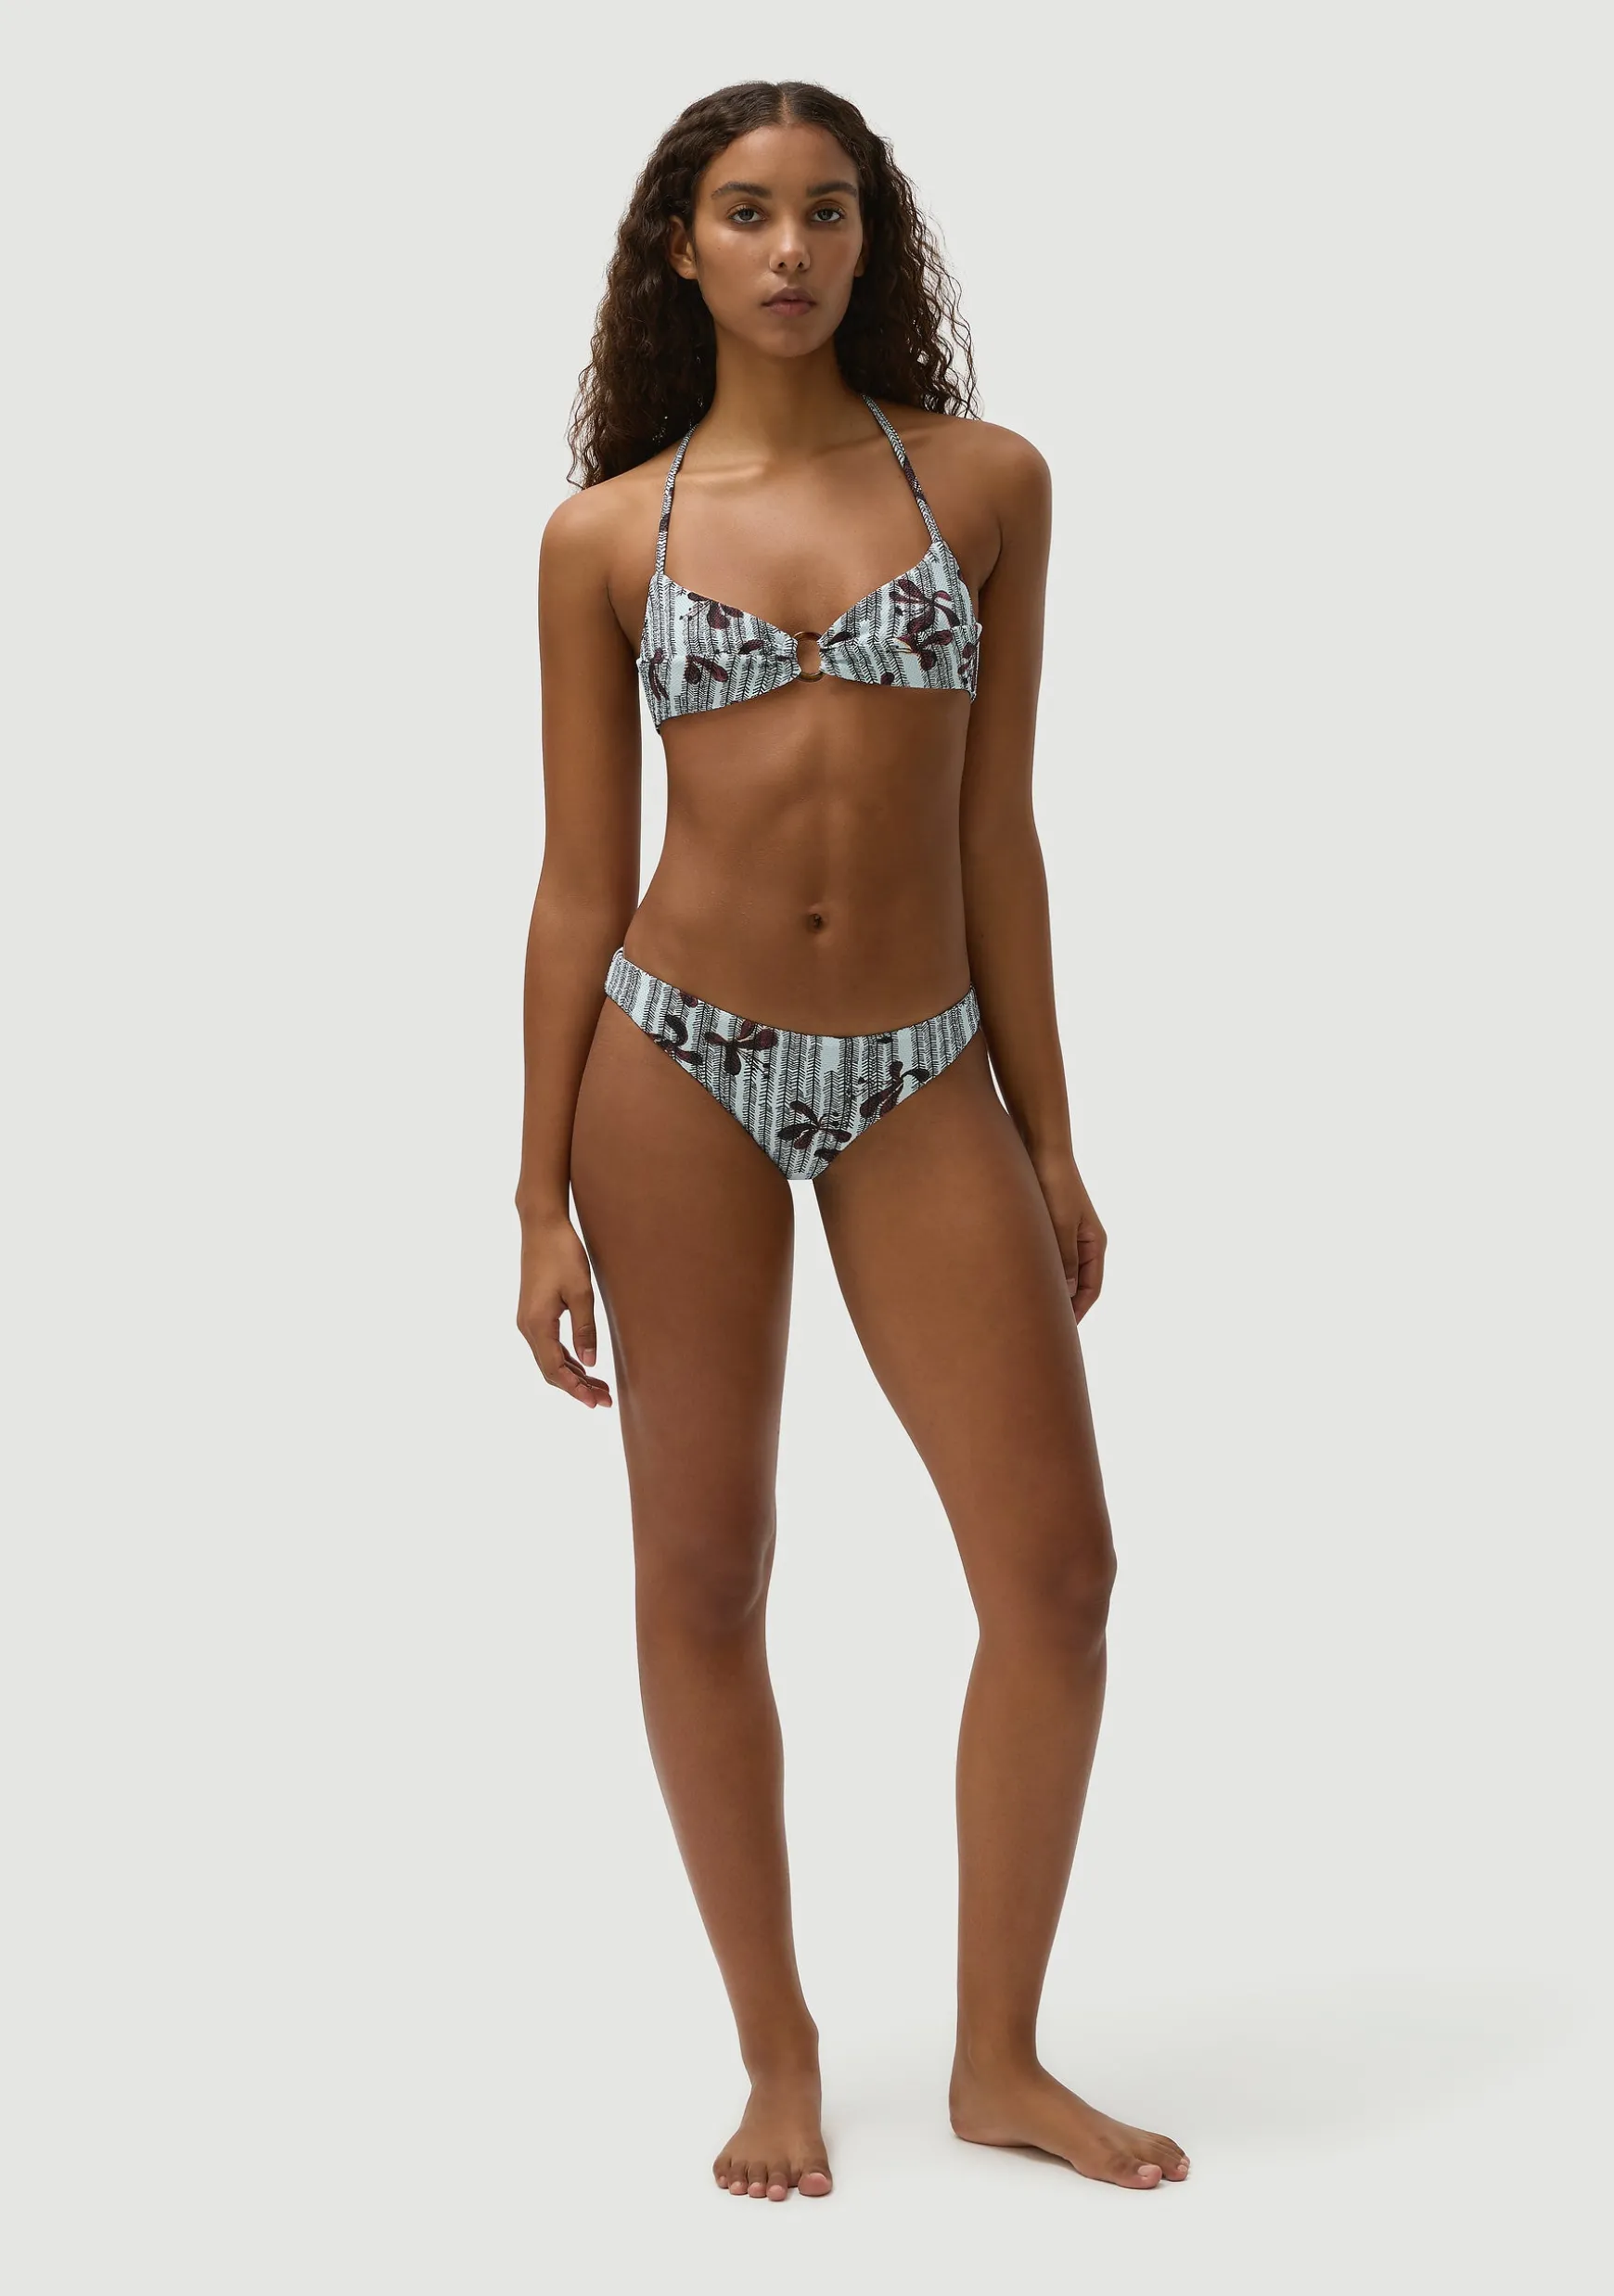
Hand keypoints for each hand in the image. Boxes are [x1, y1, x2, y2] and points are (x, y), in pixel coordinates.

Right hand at [517, 1213, 613, 1407]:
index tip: (596, 1403)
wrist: (542, 1225)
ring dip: (573, 1375)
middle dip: (577, 1387)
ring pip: (549, 1359)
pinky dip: (566, 1359)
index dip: (575, 1390)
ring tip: (600, 1387)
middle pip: (550, 1369)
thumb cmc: (563, 1253)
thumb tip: (590, 1363)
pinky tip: (584, 1364)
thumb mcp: (580, 1292)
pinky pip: (548, 1345)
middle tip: (606, 1399)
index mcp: (537, 1324)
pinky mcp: (533, 1313)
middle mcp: (527, 1327)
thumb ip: (585, 1329)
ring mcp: (528, 1320)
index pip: (554, 1370)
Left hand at [1032, 1150, 1106, 1321]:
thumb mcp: (1061, 1225)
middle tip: (1044, 1328)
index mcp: (1093, 1243)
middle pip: (1076, 1284)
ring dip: (1049, 1289)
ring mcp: (1065, 1234)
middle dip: (1063, 1305)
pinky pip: (1046, 1258)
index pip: (1091, 1288)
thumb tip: (1067, 1293)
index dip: (1079, 1310)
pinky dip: (1038, 1273)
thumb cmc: (1054, 1185)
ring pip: (1060, 1272)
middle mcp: (1082, 1241)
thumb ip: (1064, 1259)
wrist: (1040, 1149)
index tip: (1063, 1332)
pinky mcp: (1047, 1227)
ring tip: (1029, 1310)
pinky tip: (1019, 1282)